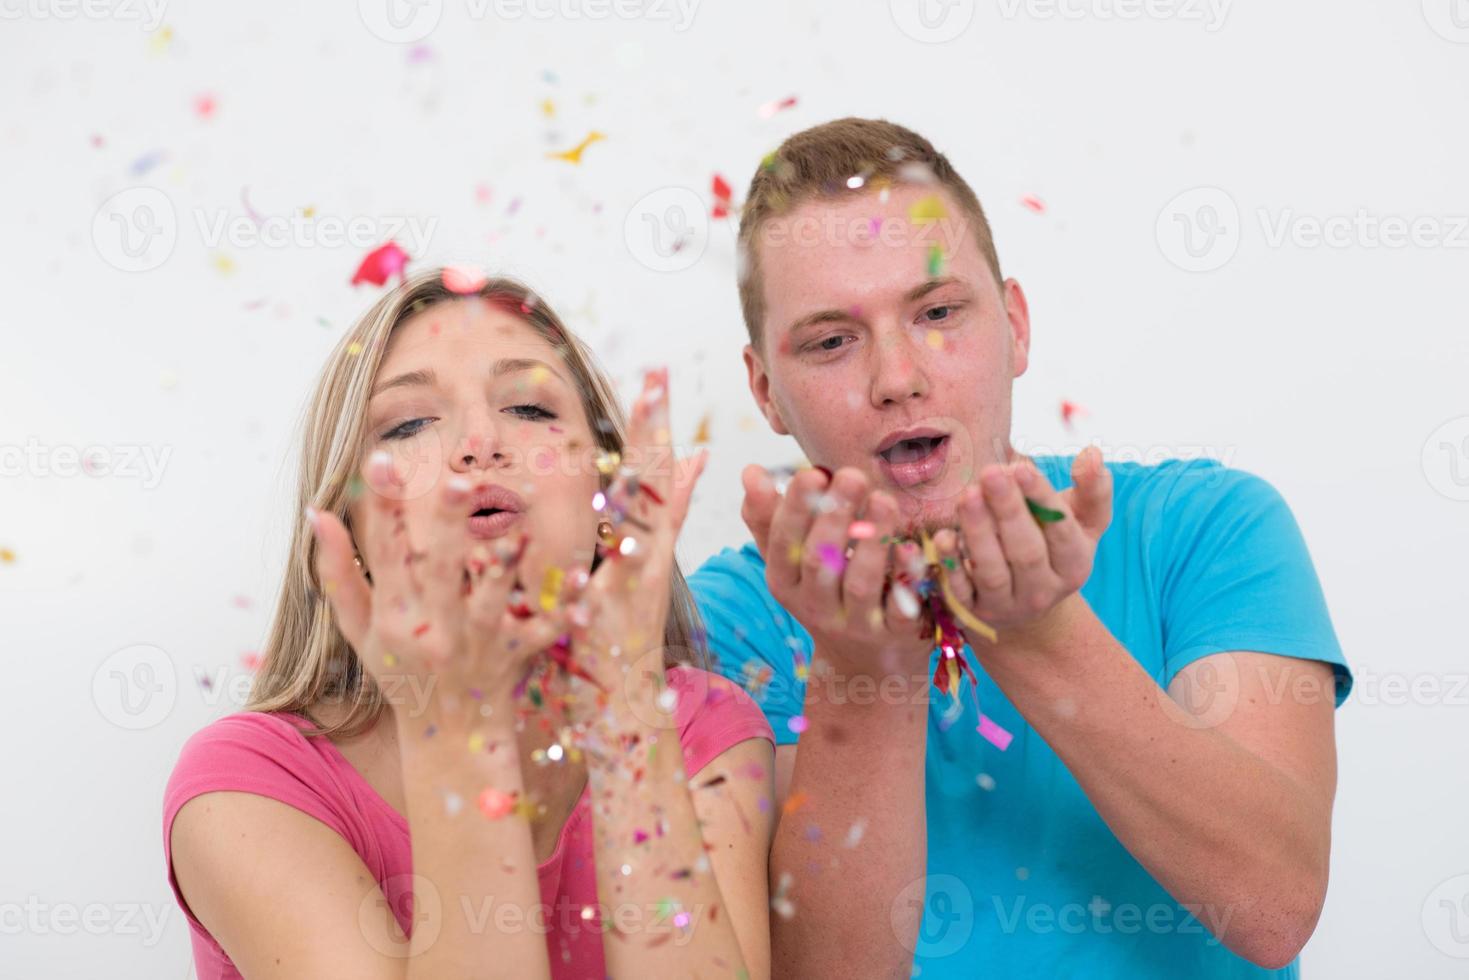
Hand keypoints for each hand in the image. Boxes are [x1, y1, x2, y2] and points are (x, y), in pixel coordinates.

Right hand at [308, 452, 580, 731]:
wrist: (446, 735)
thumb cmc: (399, 670)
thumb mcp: (359, 628)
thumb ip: (338, 571)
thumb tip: (316, 512)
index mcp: (394, 616)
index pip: (384, 553)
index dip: (381, 507)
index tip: (382, 458)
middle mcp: (434, 628)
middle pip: (438, 569)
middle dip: (446, 525)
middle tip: (458, 481)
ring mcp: (477, 644)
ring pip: (489, 601)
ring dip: (503, 568)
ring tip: (513, 533)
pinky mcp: (515, 657)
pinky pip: (543, 632)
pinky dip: (562, 610)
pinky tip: (579, 583)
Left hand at [564, 367, 707, 699]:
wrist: (625, 707)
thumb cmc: (621, 633)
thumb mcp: (640, 562)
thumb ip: (668, 511)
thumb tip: (695, 460)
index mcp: (649, 539)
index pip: (657, 471)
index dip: (656, 423)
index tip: (656, 373)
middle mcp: (648, 557)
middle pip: (654, 484)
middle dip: (654, 431)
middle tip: (657, 375)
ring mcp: (633, 588)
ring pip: (640, 528)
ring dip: (639, 484)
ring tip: (642, 437)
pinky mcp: (612, 625)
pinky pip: (610, 594)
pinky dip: (606, 572)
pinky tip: (602, 548)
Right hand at [741, 464, 933, 675]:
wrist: (864, 660)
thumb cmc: (824, 590)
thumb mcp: (790, 560)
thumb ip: (769, 516)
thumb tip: (750, 471)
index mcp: (785, 581)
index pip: (783, 543)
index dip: (797, 509)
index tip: (813, 472)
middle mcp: (816, 606)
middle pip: (819, 561)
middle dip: (834, 516)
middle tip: (852, 475)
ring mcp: (857, 623)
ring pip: (860, 584)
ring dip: (871, 541)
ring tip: (884, 499)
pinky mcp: (896, 634)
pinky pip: (902, 608)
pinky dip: (908, 578)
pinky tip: (912, 547)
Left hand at [944, 447, 1111, 641]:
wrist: (1028, 604)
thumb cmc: (1055, 547)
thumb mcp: (1082, 523)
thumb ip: (1091, 490)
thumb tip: (1093, 453)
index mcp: (1074, 565)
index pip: (1062, 532)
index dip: (1042, 499)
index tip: (1022, 467)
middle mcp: (1044, 590)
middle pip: (1026, 551)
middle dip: (1008, 510)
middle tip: (990, 472)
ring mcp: (1008, 604)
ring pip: (992, 570)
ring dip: (979, 532)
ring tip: (968, 495)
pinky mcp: (975, 610)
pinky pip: (961, 590)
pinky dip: (951, 564)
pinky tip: (943, 537)